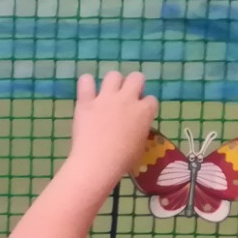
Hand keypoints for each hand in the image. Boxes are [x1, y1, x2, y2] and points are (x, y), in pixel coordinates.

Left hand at [64, 71, 158, 189]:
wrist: (98, 162)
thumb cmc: (123, 160)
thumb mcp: (140, 145)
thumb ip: (140, 130)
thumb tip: (135, 127)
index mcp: (145, 111)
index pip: (151, 99)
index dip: (145, 106)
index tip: (139, 114)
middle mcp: (128, 99)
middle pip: (136, 77)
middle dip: (134, 85)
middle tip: (126, 98)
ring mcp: (106, 98)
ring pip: (113, 75)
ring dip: (113, 83)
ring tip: (107, 94)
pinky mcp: (87, 101)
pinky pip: (86, 81)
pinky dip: (87, 84)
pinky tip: (87, 92)